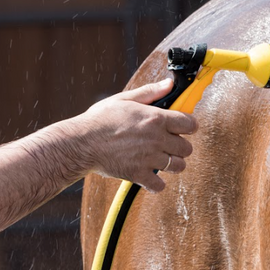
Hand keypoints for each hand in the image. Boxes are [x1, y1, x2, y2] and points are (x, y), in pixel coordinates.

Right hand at [70, 77, 198, 190]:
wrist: (79, 143)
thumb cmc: (99, 119)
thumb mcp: (124, 99)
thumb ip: (150, 92)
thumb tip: (170, 84)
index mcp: (156, 118)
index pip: (190, 124)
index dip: (189, 126)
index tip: (184, 128)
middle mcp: (156, 139)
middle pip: (187, 148)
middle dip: (181, 147)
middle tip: (169, 145)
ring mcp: (148, 158)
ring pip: (178, 166)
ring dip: (173, 164)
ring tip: (161, 160)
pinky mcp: (137, 174)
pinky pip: (159, 185)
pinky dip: (156, 184)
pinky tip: (150, 177)